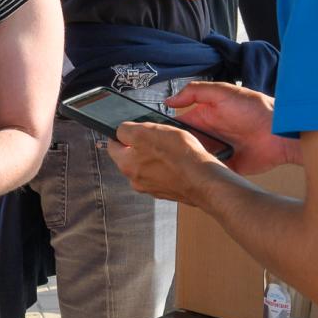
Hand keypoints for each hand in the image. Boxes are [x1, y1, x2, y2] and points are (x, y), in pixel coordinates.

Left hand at [108, 121, 225, 203]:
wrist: (204, 180)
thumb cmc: (179, 156)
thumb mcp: (147, 131)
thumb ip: (127, 130)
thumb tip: (120, 130)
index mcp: (126, 165)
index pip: (113, 145)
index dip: (122, 133)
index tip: (131, 128)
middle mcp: (136, 180)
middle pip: (131, 155)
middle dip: (142, 143)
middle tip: (157, 135)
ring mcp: (152, 187)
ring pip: (149, 163)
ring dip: (157, 154)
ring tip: (171, 146)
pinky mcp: (168, 189)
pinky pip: (163, 172)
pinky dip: (168, 165)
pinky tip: (179, 158)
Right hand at [164, 81, 297, 175]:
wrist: (280, 132)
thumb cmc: (256, 108)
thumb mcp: (224, 93)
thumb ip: (196, 92)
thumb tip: (170, 100)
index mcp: (205, 117)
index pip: (179, 125)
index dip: (166, 131)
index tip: (152, 137)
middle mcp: (209, 135)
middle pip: (184, 145)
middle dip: (174, 151)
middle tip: (160, 157)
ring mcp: (217, 152)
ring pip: (194, 160)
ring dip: (188, 163)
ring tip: (174, 169)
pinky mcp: (227, 167)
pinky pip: (210, 172)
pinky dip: (203, 175)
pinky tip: (194, 176)